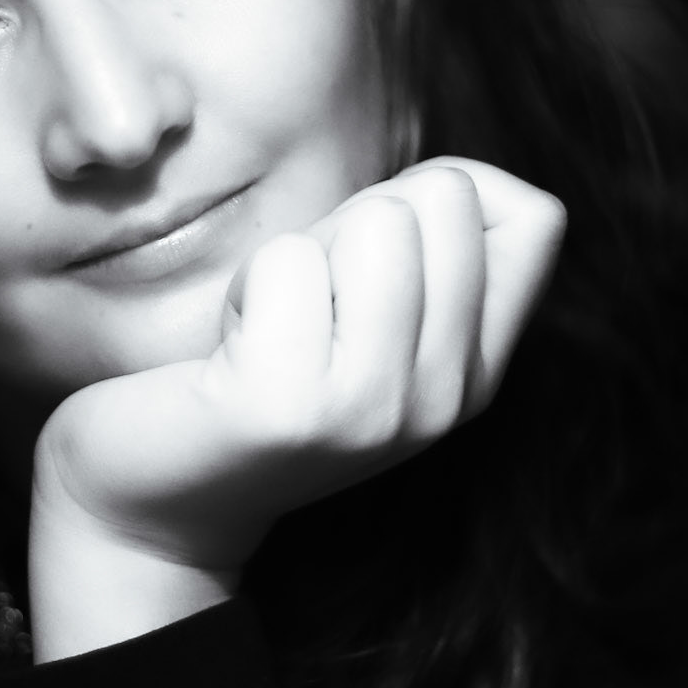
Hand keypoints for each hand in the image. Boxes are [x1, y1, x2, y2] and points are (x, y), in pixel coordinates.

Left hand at [27, 159, 564, 660]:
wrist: (151, 504)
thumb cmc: (251, 375)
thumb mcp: (367, 318)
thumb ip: (426, 253)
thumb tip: (461, 182)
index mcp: (475, 375)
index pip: (536, 218)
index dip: (442, 194)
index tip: (369, 259)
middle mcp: (444, 400)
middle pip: (447, 200)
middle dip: (355, 221)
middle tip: (302, 304)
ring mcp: (374, 408)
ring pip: (378, 222)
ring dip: (299, 254)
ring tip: (268, 326)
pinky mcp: (292, 405)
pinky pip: (287, 262)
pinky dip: (245, 285)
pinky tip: (230, 353)